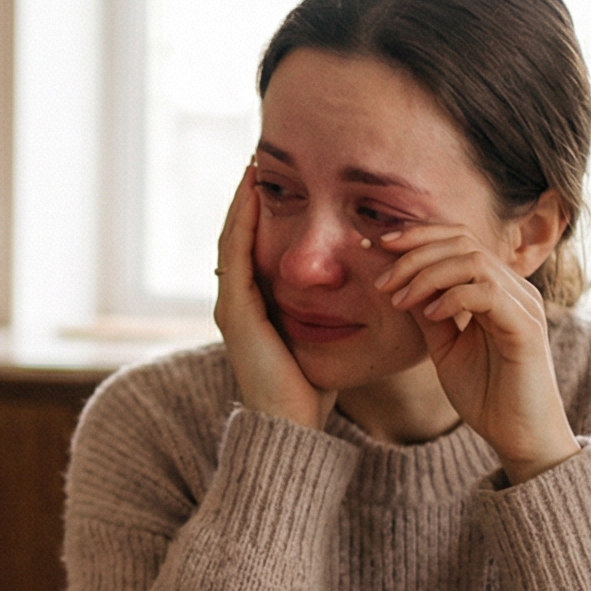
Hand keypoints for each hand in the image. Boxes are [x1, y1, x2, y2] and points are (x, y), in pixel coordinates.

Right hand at [214, 162, 334, 430]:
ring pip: (232, 240)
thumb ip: (327, 317)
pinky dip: (242, 223)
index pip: (251, 251)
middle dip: (245, 201)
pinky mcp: (236, 312)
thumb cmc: (311, 392)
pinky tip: (252, 195)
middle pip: (237, 239)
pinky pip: (236, 255)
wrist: (291, 428)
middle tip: (254, 162)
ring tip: (251, 168)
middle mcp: (235, 303)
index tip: (271, 183)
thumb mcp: (321, 342)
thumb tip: (358, 295)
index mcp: (253, 309)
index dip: (258, 216)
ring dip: (241, 203)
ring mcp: (232, 306)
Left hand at [374, 226, 580, 483]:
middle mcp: (515, 289)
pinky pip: (487, 293)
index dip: (419, 236)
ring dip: (428, 274)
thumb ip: (428, 313)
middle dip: (415, 253)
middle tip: (382, 280)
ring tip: (400, 300)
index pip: (459, 240)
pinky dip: (452, 297)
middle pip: (464, 241)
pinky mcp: (526, 328)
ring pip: (474, 261)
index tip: (379, 245)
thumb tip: (397, 281)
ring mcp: (524, 305)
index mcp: (497, 288)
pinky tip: (430, 315)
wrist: (518, 437)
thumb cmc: (486, 394)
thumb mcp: (445, 346)